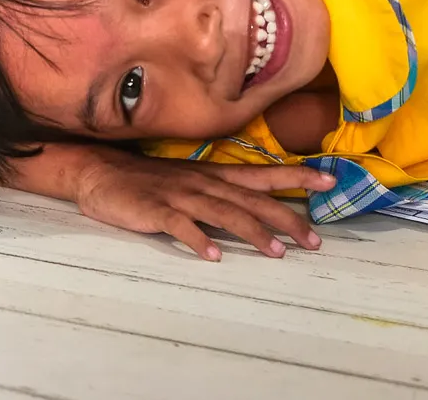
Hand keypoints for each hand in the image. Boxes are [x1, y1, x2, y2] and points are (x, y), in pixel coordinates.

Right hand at [73, 154, 333, 259]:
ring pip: (223, 212)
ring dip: (252, 232)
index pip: (260, 175)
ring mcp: (179, 196)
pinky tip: (213, 255)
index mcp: (211, 175)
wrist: (98, 171)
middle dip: (284, 218)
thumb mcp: (186, 179)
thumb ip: (217, 191)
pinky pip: (179, 226)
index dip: (294, 178)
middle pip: (250, 199)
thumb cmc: (145, 179)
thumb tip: (253, 207)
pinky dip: (197, 240)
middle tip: (313, 240)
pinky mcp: (155, 211)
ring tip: (276, 252)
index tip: (329, 182)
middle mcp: (202, 183)